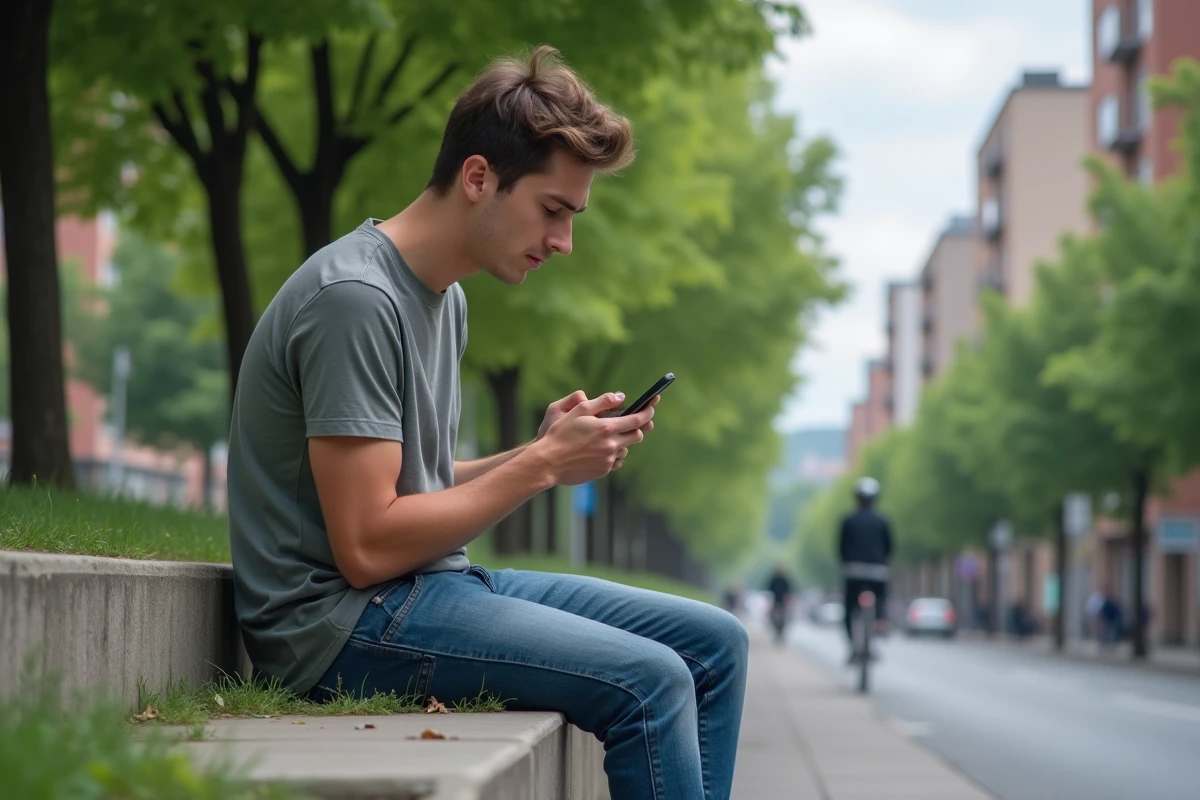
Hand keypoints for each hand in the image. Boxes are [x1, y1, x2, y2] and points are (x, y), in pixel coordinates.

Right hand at [529, 392, 655, 484]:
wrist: (548, 462)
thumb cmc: (560, 433)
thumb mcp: (579, 411)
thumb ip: (602, 402)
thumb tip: (621, 397)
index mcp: (606, 428)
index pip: (637, 420)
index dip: (647, 412)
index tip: (650, 408)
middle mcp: (611, 445)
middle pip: (637, 436)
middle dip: (636, 428)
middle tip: (627, 423)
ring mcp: (608, 460)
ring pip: (625, 449)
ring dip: (621, 442)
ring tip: (603, 438)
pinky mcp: (603, 471)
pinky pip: (614, 461)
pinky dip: (610, 454)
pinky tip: (596, 451)